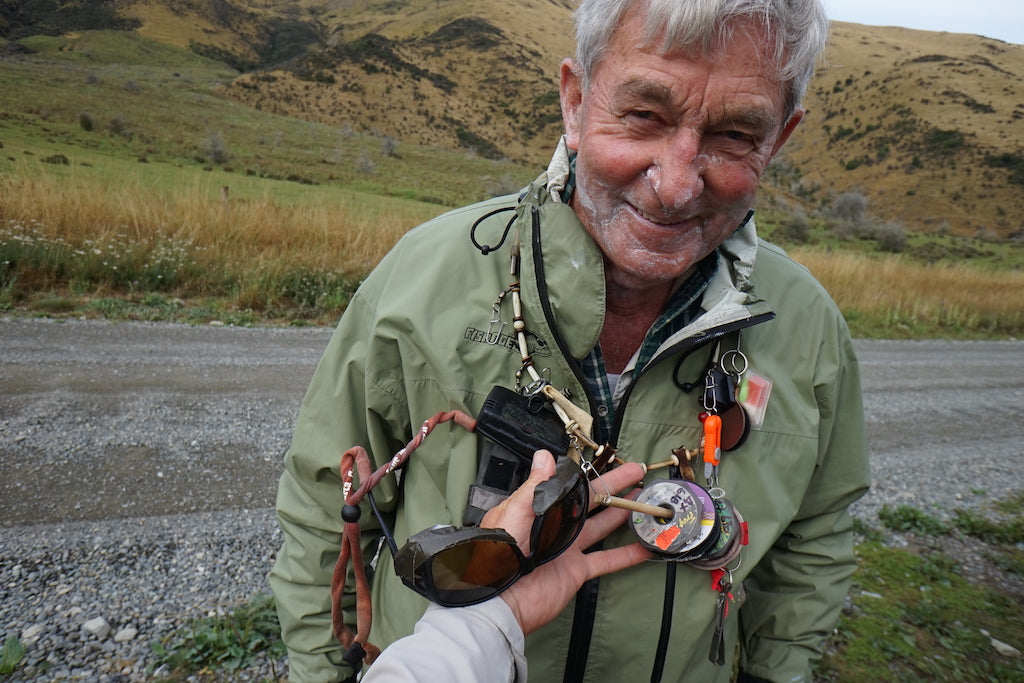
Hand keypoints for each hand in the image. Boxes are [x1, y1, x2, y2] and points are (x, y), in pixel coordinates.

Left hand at [480, 450, 650, 634]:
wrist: (501, 600)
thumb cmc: (500, 554)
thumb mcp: (515, 512)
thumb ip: (536, 486)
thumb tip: (545, 456)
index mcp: (539, 508)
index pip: (570, 485)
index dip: (591, 474)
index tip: (609, 462)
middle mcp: (555, 526)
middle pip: (591, 502)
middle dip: (614, 487)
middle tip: (637, 472)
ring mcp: (567, 548)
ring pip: (602, 527)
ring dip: (622, 515)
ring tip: (644, 503)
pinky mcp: (576, 571)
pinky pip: (606, 561)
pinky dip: (625, 556)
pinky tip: (644, 548)